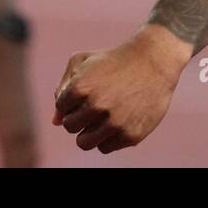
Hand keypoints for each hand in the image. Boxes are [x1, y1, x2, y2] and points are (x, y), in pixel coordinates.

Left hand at [0, 43, 37, 166]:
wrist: (9, 63)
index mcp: (10, 133)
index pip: (10, 166)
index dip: (4, 172)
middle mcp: (24, 134)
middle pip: (23, 165)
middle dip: (15, 170)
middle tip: (3, 169)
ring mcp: (30, 128)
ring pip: (32, 158)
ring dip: (24, 166)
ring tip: (12, 167)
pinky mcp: (31, 122)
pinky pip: (34, 148)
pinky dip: (30, 159)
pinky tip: (22, 161)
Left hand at [52, 24, 191, 153]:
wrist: (152, 62)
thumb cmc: (112, 60)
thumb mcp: (82, 61)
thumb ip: (63, 88)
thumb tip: (55, 122)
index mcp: (80, 87)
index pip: (61, 107)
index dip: (71, 101)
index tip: (85, 92)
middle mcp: (97, 106)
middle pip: (70, 127)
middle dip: (77, 118)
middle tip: (91, 108)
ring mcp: (115, 123)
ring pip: (84, 143)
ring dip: (88, 133)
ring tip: (99, 120)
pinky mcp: (131, 135)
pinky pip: (106, 148)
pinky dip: (107, 138)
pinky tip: (115, 123)